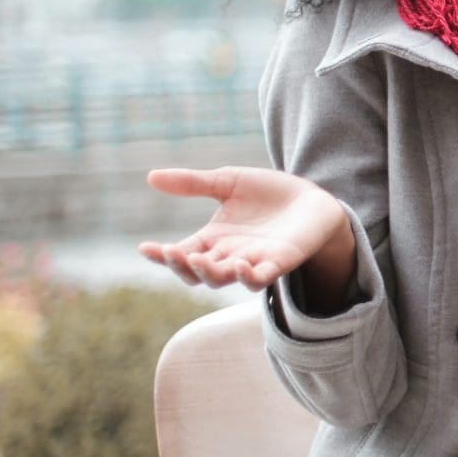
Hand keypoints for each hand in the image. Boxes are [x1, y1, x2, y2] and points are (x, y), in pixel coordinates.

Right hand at [138, 166, 353, 294]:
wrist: (312, 198)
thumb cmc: (268, 193)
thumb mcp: (228, 182)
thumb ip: (194, 183)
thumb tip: (151, 177)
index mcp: (213, 239)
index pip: (181, 253)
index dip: (162, 255)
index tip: (145, 248)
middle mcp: (228, 255)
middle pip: (197, 272)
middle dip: (181, 265)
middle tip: (172, 252)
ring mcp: (253, 262)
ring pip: (223, 279)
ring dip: (209, 273)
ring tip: (198, 259)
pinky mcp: (279, 263)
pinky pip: (260, 279)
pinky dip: (248, 277)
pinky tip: (240, 265)